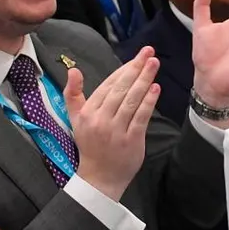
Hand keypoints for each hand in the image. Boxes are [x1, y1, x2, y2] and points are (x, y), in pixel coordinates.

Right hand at [64, 48, 161, 200]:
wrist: (99, 176)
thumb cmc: (90, 144)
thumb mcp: (75, 119)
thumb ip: (73, 94)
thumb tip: (73, 70)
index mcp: (87, 112)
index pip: (108, 85)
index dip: (124, 69)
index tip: (138, 56)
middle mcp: (100, 119)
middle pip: (121, 89)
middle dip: (136, 68)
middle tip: (149, 53)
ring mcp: (115, 130)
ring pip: (131, 100)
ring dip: (144, 80)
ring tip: (154, 64)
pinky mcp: (130, 140)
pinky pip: (140, 117)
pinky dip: (148, 102)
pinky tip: (156, 88)